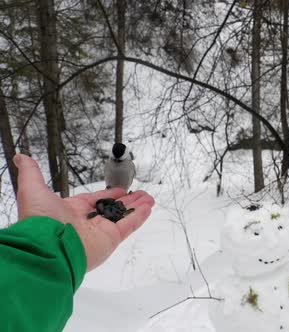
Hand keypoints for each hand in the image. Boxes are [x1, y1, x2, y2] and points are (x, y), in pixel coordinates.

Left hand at [14, 154, 154, 270]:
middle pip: (112, 209)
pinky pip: (128, 226)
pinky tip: (148, 208)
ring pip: (123, 216)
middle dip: (127, 201)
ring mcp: (100, 232)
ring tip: (149, 199)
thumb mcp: (32, 189)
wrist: (48, 247)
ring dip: (137, 207)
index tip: (119, 190)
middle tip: (141, 194)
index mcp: (70, 212)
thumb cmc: (40, 220)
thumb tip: (22, 157)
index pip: (94, 201)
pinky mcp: (111, 239)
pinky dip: (139, 217)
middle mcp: (86, 223)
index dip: (108, 195)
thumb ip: (31, 173)